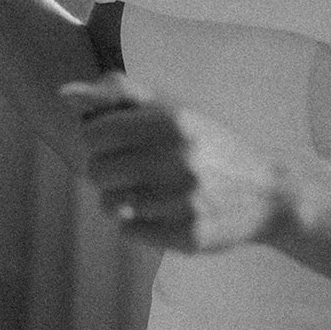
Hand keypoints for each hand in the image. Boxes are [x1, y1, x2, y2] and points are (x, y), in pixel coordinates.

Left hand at [59, 74, 288, 252]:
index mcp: (172, 121)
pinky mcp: (188, 235)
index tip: (116, 142)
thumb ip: (117, 94)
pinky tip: (163, 211)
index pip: (93, 134)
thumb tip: (62, 94)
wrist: (267, 194)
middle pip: (96, 171)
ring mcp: (184, 200)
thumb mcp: (173, 108)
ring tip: (148, 191)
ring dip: (121, 200)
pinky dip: (139, 223)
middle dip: (107, 171)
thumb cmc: (209, 144)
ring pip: (110, 205)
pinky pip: (130, 232)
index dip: (97, 140)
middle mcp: (178, 159)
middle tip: (133, 169)